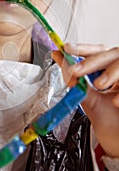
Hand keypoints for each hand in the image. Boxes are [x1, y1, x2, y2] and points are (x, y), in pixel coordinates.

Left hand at [52, 43, 118, 157]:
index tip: (67, 48)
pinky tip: (115, 101)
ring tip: (99, 85)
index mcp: (110, 69)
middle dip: (91, 62)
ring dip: (110, 72)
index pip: (98, 51)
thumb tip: (58, 59)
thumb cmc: (109, 122)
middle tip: (75, 72)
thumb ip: (77, 80)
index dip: (83, 48)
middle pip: (111, 54)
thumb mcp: (90, 100)